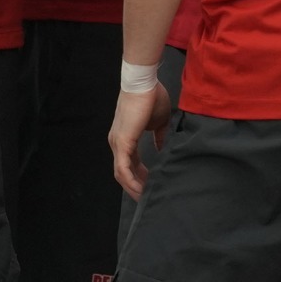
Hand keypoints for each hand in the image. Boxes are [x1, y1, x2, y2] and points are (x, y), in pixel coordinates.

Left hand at [107, 82, 172, 198]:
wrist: (144, 83)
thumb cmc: (151, 98)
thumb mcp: (159, 122)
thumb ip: (160, 137)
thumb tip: (163, 149)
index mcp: (125, 138)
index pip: (130, 163)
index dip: (140, 176)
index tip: (151, 184)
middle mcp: (117, 143)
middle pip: (123, 172)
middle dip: (136, 186)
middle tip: (149, 196)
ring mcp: (117, 143)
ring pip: (121, 174)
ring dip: (133, 187)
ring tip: (146, 197)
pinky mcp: (121, 143)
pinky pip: (123, 169)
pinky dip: (131, 181)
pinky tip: (142, 189)